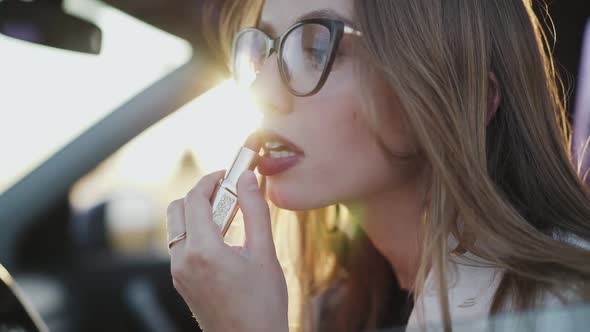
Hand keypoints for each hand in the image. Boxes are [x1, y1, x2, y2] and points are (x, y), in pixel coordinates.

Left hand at [166, 170, 288, 331]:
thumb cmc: (262, 305)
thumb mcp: (265, 254)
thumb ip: (255, 211)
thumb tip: (248, 179)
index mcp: (203, 251)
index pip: (195, 198)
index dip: (212, 180)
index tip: (229, 174)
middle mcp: (183, 261)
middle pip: (177, 209)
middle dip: (200, 195)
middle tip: (229, 194)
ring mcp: (179, 274)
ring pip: (178, 228)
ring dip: (198, 214)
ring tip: (230, 219)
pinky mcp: (182, 283)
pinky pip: (181, 247)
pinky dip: (196, 233)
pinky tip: (223, 241)